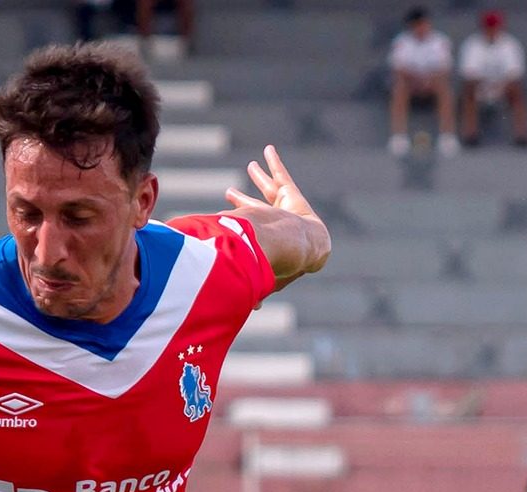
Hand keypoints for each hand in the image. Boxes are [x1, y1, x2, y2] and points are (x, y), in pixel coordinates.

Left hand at [224, 144, 329, 276]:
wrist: (305, 250)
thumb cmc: (286, 264)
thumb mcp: (268, 276)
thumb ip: (261, 287)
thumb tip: (253, 307)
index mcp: (268, 241)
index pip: (249, 230)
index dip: (235, 222)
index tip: (221, 216)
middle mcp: (276, 222)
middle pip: (256, 207)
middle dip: (243, 199)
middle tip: (229, 192)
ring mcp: (284, 207)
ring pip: (269, 189)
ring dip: (260, 177)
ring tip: (250, 166)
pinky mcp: (292, 194)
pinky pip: (282, 175)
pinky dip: (274, 162)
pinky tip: (268, 150)